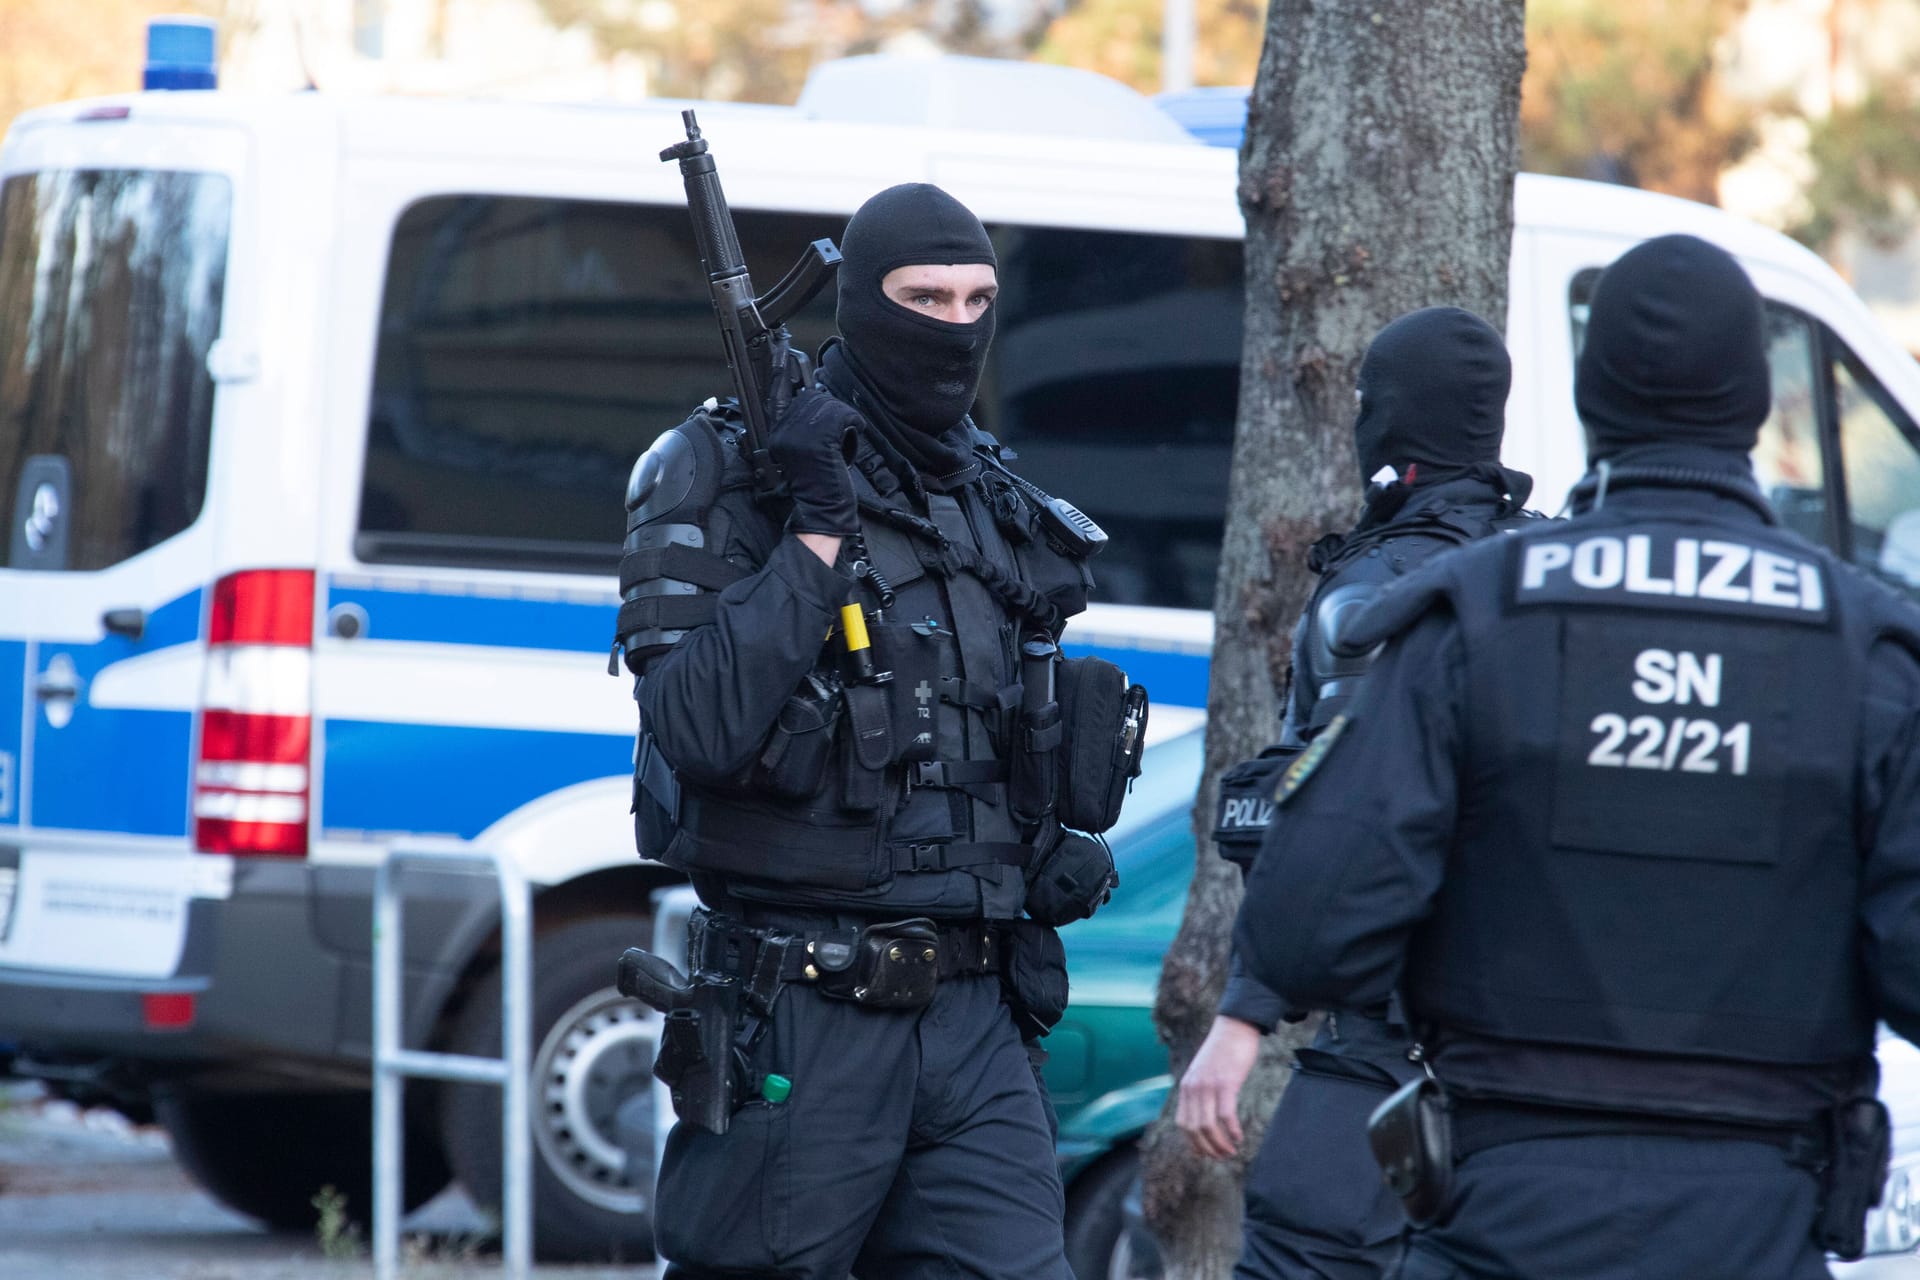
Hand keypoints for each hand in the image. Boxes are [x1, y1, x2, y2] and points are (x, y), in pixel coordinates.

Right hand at [770, 388, 861, 537]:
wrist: (819, 511)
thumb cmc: (817, 486)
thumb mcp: (804, 454)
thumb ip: (805, 429)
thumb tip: (817, 401)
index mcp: (777, 436)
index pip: (782, 398)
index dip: (789, 385)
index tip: (794, 375)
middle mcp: (785, 433)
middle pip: (809, 398)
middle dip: (830, 406)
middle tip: (842, 418)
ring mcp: (801, 437)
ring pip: (827, 405)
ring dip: (844, 414)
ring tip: (850, 426)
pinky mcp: (821, 442)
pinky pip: (842, 416)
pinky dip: (855, 420)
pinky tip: (858, 428)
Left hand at [1176, 1015, 1260, 1159]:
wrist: (1234, 1026)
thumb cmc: (1223, 1051)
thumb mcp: (1204, 1072)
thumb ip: (1201, 1091)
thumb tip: (1205, 1116)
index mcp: (1187, 1087)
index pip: (1183, 1124)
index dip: (1194, 1143)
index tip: (1206, 1153)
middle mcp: (1193, 1088)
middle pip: (1194, 1129)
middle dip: (1207, 1148)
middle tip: (1222, 1156)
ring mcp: (1208, 1085)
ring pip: (1208, 1126)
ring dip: (1219, 1144)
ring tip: (1231, 1151)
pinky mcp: (1226, 1082)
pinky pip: (1225, 1114)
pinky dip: (1231, 1130)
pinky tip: (1239, 1137)